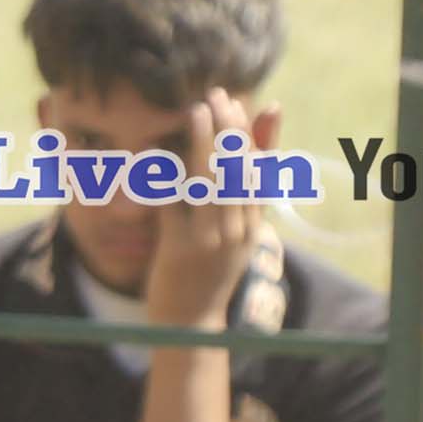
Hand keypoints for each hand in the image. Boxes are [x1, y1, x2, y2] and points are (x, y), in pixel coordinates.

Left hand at [140, 93, 282, 320]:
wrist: (190, 324)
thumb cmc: (206, 272)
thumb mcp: (231, 235)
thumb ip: (232, 197)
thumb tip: (242, 158)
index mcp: (253, 224)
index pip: (260, 172)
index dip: (255, 136)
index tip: (247, 103)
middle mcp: (238, 230)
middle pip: (240, 171)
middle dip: (230, 130)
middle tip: (218, 97)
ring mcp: (212, 240)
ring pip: (212, 183)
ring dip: (205, 144)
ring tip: (197, 112)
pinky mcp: (182, 248)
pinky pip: (177, 204)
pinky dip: (170, 176)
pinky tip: (161, 150)